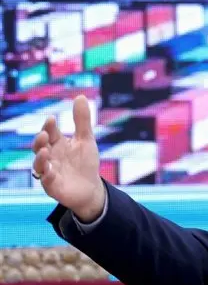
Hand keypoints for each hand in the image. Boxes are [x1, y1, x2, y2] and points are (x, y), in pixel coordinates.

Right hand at [31, 95, 104, 221]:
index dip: (49, 126)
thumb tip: (80, 96)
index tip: (51, 119)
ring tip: (45, 151)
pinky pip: (46, 181)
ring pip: (39, 165)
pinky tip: (50, 171)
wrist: (91, 188)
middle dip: (40, 141)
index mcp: (57, 144)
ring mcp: (50, 172)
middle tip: (44, 134)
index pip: (50, 133)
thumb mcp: (86, 140)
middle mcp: (50, 157)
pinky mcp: (52, 186)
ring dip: (40, 158)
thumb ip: (82, 120)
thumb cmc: (85, 162)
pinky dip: (47, 176)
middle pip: (39, 147)